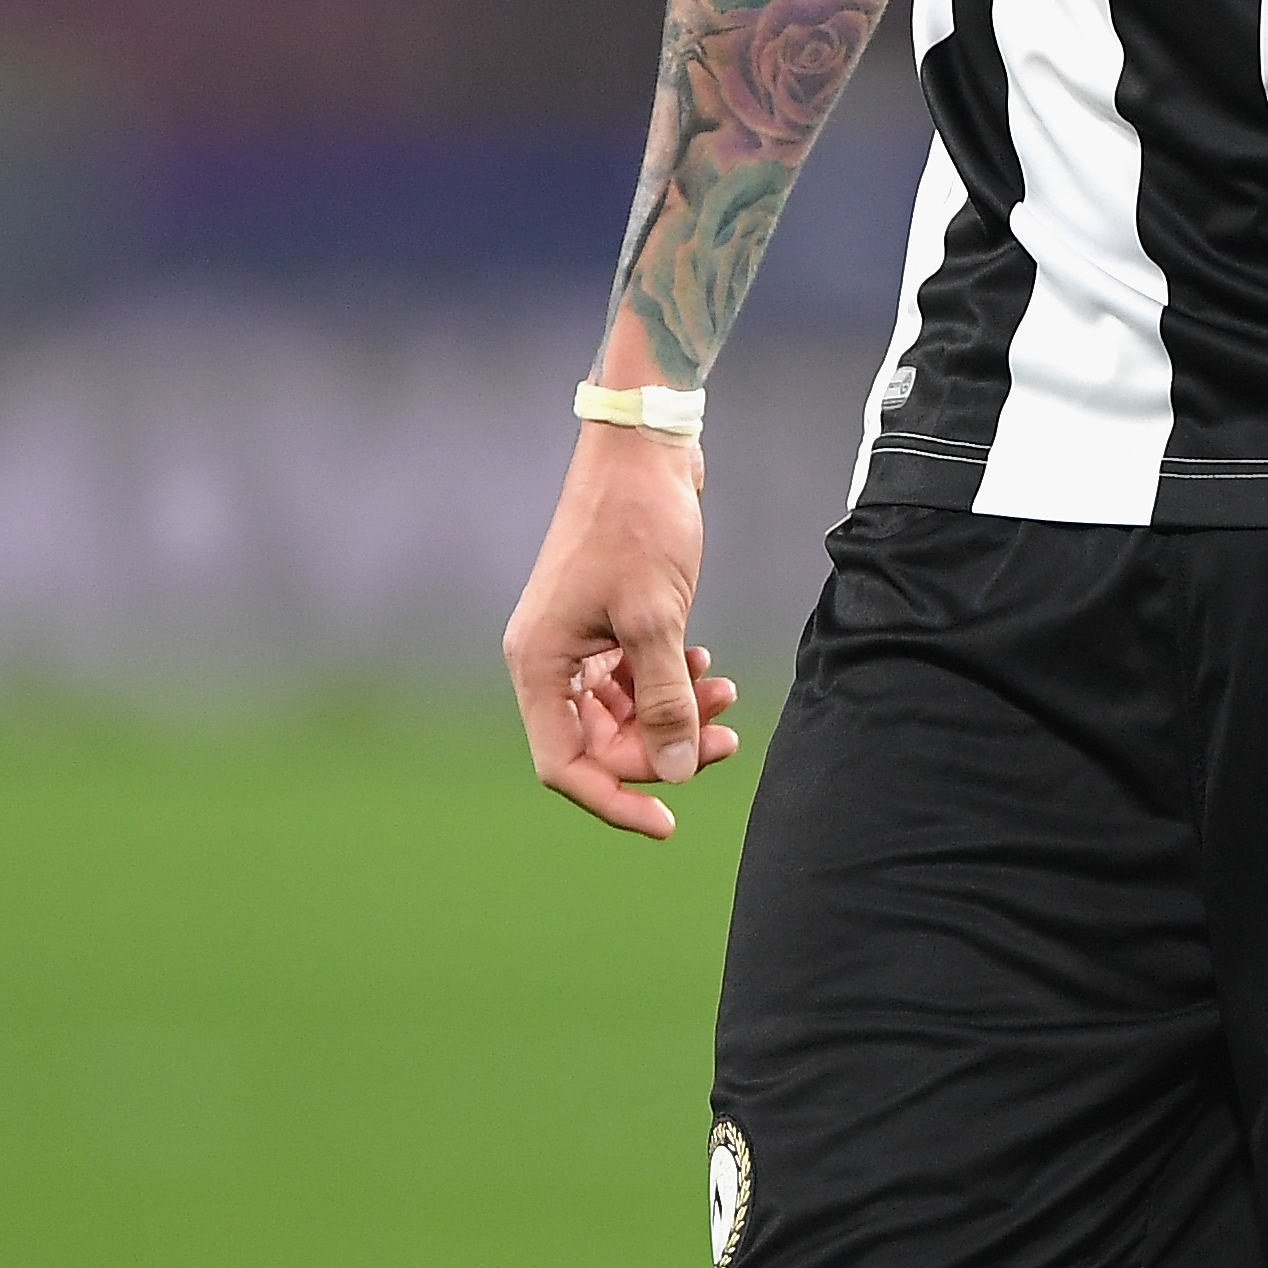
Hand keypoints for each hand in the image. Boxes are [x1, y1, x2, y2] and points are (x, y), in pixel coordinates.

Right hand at [503, 421, 742, 837]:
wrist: (644, 445)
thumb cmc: (638, 522)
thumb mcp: (656, 617)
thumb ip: (665, 701)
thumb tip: (678, 773)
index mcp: (539, 662)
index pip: (564, 765)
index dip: (615, 800)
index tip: (669, 822)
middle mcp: (549, 658)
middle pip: (599, 744)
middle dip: (663, 749)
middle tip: (728, 740)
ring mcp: (577, 640)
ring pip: (623, 713)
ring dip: (676, 715)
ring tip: (726, 694)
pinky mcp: (606, 622)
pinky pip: (634, 679)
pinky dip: (671, 682)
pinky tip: (707, 664)